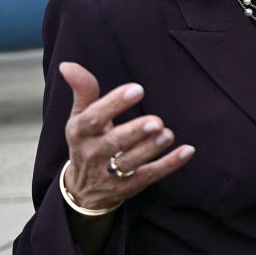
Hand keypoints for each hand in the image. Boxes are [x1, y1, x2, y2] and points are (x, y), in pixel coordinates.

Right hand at [59, 62, 194, 212]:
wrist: (83, 189)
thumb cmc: (88, 141)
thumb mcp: (80, 117)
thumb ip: (83, 90)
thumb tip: (68, 65)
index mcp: (80, 132)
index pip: (93, 118)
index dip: (113, 105)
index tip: (137, 89)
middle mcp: (92, 153)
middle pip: (113, 143)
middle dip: (134, 132)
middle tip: (155, 121)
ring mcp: (110, 174)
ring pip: (131, 162)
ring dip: (151, 149)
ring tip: (167, 134)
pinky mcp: (128, 187)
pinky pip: (150, 176)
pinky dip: (169, 165)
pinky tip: (187, 151)